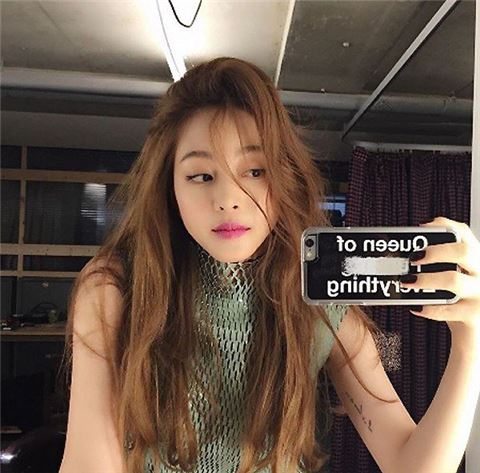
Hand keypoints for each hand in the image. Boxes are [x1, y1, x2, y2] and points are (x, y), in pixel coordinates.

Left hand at [400, 216, 479, 331]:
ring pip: (454, 280)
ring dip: (426, 279)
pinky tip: (416, 308)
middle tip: (413, 258)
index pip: (465, 234)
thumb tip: (403, 254)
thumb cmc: (456, 302)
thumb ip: (434, 265)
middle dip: (436, 251)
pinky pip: (449, 310)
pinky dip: (429, 309)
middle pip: (464, 252)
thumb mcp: (448, 279)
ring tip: (407, 282)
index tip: (422, 227)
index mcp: (474, 260)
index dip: (445, 226)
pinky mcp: (475, 316)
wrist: (473, 334)